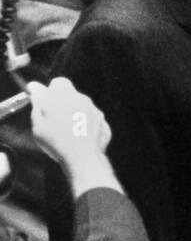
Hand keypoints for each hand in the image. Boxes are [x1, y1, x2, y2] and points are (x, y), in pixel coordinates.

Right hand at [27, 78, 119, 197]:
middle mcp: (84, 99)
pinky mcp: (104, 126)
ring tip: (66, 133)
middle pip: (72, 96)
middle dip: (63, 105)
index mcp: (65, 94)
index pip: (58, 83)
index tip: (45, 104)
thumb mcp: (38, 119)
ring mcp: (97, 112)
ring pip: (84, 110)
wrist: (82, 157)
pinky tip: (79, 140)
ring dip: (76, 117)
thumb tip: (35, 87)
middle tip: (54, 121)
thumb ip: (38, 101)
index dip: (50, 92)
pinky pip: (93, 123)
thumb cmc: (56, 138)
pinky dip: (86, 129)